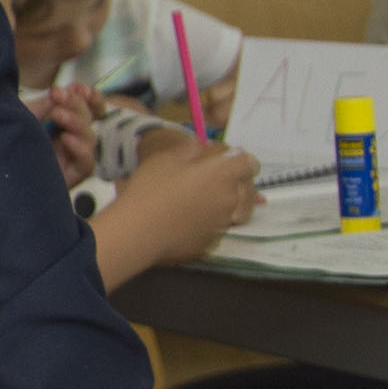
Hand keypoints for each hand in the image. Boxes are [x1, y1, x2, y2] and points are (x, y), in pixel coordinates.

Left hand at [29, 84, 98, 187]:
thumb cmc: (0, 138)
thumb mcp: (24, 115)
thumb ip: (47, 103)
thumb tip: (69, 90)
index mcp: (60, 123)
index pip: (89, 109)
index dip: (92, 98)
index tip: (79, 87)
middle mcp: (67, 140)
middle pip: (89, 120)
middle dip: (76, 104)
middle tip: (57, 95)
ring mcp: (68, 159)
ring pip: (90, 139)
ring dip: (77, 123)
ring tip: (56, 114)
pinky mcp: (68, 178)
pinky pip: (86, 165)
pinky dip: (81, 150)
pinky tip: (66, 138)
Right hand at [112, 139, 264, 265]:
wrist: (138, 233)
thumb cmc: (151, 191)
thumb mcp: (165, 160)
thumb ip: (189, 150)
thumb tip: (200, 146)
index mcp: (223, 174)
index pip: (250, 162)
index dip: (240, 160)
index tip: (225, 161)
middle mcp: (231, 199)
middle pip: (246, 188)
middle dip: (233, 183)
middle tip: (207, 181)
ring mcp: (224, 223)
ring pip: (233, 210)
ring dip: (221, 204)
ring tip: (195, 203)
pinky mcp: (212, 242)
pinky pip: (217, 228)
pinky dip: (208, 223)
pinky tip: (186, 222)